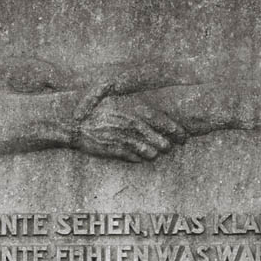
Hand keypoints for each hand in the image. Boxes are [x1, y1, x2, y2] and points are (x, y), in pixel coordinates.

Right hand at [73, 85, 188, 162]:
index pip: (160, 120)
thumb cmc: (100, 114)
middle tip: (169, 147)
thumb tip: (156, 113)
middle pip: (157, 138)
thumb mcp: (117, 102)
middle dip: (166, 144)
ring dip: (153, 153)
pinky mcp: (113, 149)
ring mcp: (121, 136)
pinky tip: (139, 157)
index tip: (183, 136)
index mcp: (132, 109)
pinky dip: (138, 158)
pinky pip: (133, 157)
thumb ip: (136, 106)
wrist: (77, 128)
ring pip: (147, 150)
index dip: (175, 129)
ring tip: (154, 153)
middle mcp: (129, 122)